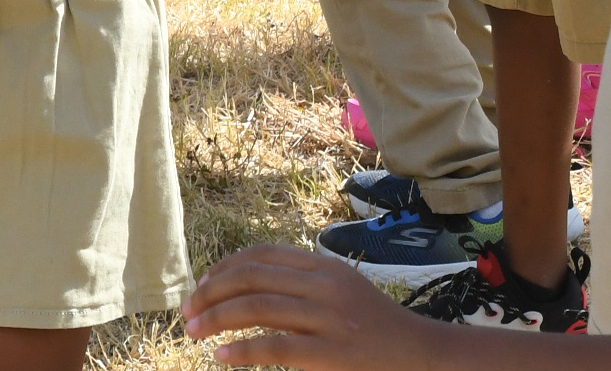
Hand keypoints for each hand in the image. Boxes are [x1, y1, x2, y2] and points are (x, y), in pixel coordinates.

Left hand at [183, 245, 445, 369]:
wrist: (423, 356)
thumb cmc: (377, 327)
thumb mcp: (343, 290)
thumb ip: (305, 283)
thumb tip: (250, 284)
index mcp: (324, 266)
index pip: (262, 254)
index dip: (224, 267)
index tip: (201, 286)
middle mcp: (325, 286)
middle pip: (253, 276)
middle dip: (212, 292)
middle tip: (187, 311)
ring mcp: (329, 319)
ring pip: (258, 307)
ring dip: (217, 318)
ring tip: (193, 332)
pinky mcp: (332, 354)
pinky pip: (276, 347)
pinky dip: (243, 350)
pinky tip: (221, 355)